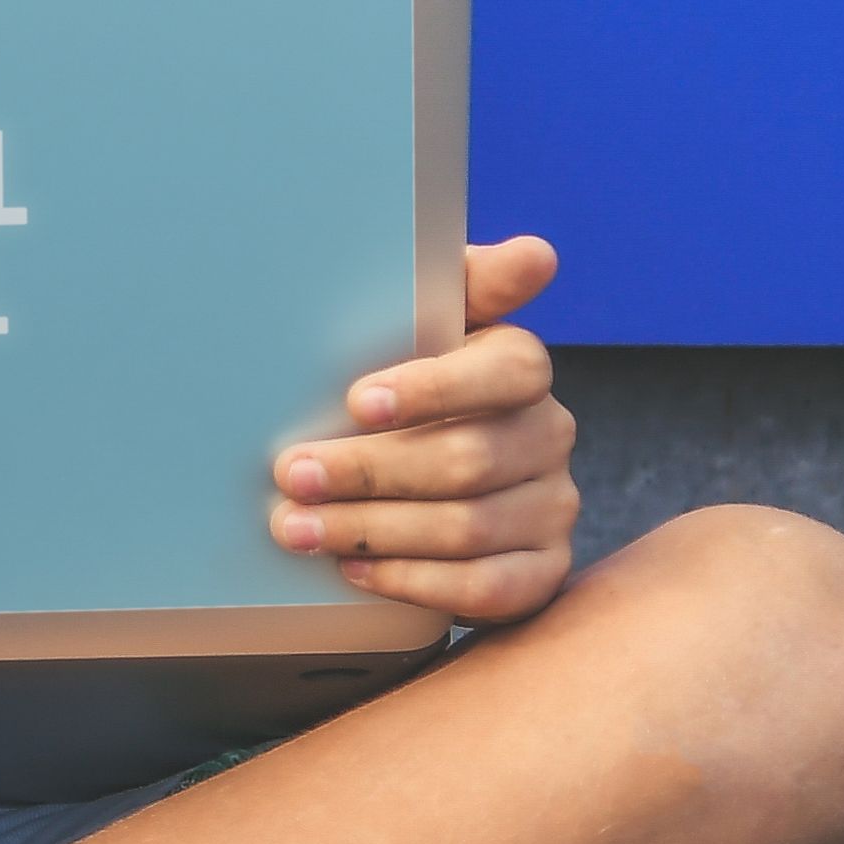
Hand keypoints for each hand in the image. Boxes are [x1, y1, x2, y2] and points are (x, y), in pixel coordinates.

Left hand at [269, 236, 578, 624]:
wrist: (427, 477)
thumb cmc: (409, 387)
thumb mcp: (423, 324)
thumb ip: (467, 283)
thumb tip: (536, 255)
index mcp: (521, 370)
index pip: (510, 371)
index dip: (435, 388)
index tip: (357, 401)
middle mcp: (548, 436)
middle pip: (469, 460)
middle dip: (369, 471)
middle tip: (293, 476)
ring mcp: (551, 506)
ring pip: (468, 527)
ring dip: (372, 531)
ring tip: (299, 527)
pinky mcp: (542, 569)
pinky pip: (487, 587)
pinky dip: (413, 580)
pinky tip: (356, 569)